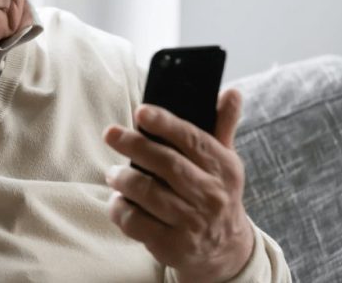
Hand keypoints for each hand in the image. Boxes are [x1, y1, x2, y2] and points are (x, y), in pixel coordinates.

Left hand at [102, 89, 253, 282]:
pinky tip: (118, 200)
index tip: (141, 112)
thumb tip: (231, 92)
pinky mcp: (173, 246)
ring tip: (113, 172)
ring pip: (149, 194)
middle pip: (167, 164)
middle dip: (134, 145)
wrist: (226, 249)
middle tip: (110, 134)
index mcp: (223, 168)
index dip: (166, 123)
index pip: (193, 140)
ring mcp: (192, 223)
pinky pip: (137, 223)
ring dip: (124, 179)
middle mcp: (211, 195)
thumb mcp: (224, 160)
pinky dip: (120, 209)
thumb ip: (222, 125)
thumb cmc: (216, 192)